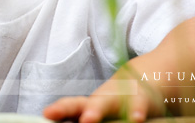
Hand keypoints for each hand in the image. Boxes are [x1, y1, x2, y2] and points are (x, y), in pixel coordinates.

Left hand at [42, 69, 164, 122]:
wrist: (147, 76)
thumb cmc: (116, 102)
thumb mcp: (99, 109)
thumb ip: (81, 113)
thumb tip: (55, 118)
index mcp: (92, 104)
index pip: (73, 106)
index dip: (60, 109)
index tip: (47, 113)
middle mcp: (106, 100)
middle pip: (96, 104)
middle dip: (89, 112)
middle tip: (83, 120)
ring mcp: (124, 98)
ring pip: (114, 104)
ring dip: (103, 111)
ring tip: (90, 119)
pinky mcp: (143, 100)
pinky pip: (139, 107)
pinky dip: (137, 112)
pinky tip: (136, 119)